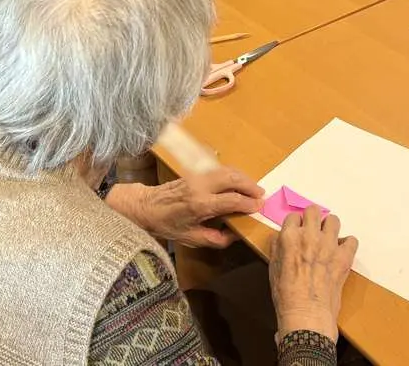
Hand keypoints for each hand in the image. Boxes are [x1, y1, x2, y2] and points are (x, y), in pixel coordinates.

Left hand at [108, 166, 263, 247]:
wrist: (146, 206)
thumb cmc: (167, 225)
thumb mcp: (191, 238)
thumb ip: (215, 239)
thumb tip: (235, 235)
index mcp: (200, 205)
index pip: (231, 200)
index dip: (248, 203)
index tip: (259, 206)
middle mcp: (200, 187)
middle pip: (232, 179)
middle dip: (250, 186)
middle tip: (261, 195)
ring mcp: (198, 177)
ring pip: (227, 170)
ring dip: (243, 178)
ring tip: (254, 188)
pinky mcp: (195, 172)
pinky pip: (219, 170)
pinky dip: (233, 174)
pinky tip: (238, 181)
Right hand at [270, 206, 357, 342]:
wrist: (307, 314)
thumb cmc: (286, 295)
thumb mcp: (273, 268)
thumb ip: (277, 248)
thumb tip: (282, 238)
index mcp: (289, 237)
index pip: (293, 216)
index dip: (295, 225)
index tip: (296, 233)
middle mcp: (310, 235)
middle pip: (314, 210)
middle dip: (312, 219)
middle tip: (312, 232)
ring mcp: (329, 244)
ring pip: (334, 220)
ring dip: (329, 228)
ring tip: (327, 241)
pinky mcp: (344, 256)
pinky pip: (351, 239)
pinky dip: (347, 245)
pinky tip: (341, 253)